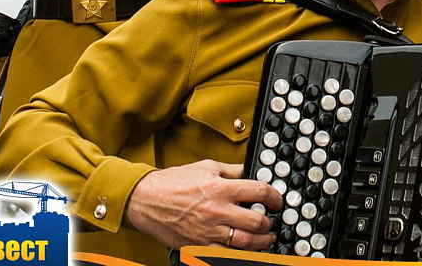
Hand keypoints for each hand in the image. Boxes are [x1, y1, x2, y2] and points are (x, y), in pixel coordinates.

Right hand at [125, 160, 281, 249]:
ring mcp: (208, 232)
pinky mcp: (198, 246)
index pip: (259, 192)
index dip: (274, 197)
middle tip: (271, 223)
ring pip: (245, 243)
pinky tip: (244, 251)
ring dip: (260, 242)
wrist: (145, 200)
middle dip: (269, 224)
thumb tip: (249, 170)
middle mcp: (216, 211)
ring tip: (265, 239)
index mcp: (220, 189)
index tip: (276, 201)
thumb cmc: (172, 183)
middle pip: (256, 222)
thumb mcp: (205, 167)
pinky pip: (225, 256)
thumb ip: (231, 170)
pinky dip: (239, 255)